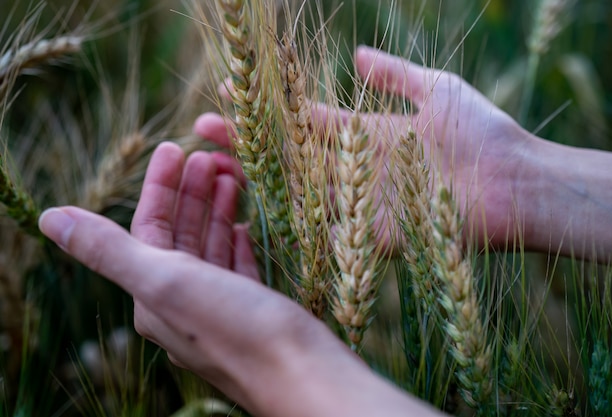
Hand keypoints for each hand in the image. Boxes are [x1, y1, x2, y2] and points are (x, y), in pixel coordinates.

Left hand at [37, 143, 328, 411]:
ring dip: (217, 211)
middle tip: (210, 156)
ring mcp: (222, 308)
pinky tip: (243, 226)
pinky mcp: (254, 312)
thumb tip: (49, 218)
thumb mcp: (164, 281)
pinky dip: (237, 244)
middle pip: (181, 235)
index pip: (149, 228)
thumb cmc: (235, 327)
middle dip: (192, 193)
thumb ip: (108, 250)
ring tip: (232, 176)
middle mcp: (184, 303)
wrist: (301, 373)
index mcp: (155, 296)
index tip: (176, 147)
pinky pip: (238, 269)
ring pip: (212, 248)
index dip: (159, 186)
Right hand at [197, 46, 534, 251]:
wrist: (518, 184)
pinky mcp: (371, 239)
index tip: (227, 94)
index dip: (268, 110)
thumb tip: (357, 52)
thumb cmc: (483, 132)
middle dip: (246, 144)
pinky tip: (250, 220)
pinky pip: (325, 237)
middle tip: (200, 133)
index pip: (303, 120)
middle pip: (289, 157)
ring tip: (212, 170)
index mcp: (364, 133)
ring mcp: (359, 205)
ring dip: (256, 183)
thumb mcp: (437, 89)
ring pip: (297, 194)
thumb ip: (394, 75)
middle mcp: (354, 171)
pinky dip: (292, 229)